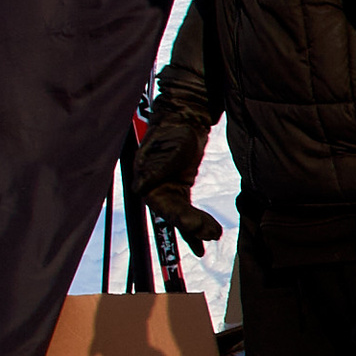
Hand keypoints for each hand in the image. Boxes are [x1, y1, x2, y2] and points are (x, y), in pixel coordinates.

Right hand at [129, 110, 222, 250]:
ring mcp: (167, 192)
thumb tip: (140, 189)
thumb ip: (157, 169)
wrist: (182, 121)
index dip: (177, 217)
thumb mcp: (168, 149)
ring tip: (215, 234)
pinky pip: (187, 211)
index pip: (161, 205)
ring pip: (181, 216)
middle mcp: (155, 190)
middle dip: (191, 226)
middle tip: (211, 233)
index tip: (192, 226)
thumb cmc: (172, 133)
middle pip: (172, 214)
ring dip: (196, 228)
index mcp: (146, 181)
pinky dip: (197, 223)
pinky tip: (209, 235)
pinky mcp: (180, 190)